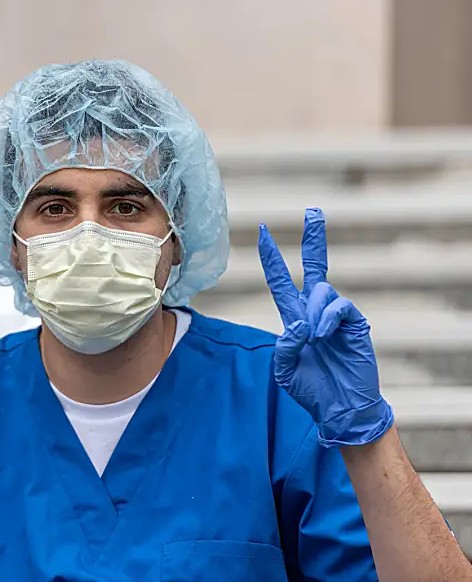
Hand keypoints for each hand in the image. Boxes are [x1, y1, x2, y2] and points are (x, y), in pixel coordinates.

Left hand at [257, 207, 392, 446]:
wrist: (341, 409)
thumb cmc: (312, 390)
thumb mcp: (284, 369)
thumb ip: (284, 345)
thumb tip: (299, 323)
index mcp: (295, 318)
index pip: (282, 281)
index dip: (272, 258)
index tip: (264, 233)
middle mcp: (315, 311)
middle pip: (314, 266)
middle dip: (314, 238)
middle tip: (312, 211)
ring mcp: (337, 316)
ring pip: (321, 291)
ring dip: (313, 313)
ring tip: (314, 339)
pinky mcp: (355, 323)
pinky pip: (340, 306)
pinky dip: (327, 318)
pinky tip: (323, 336)